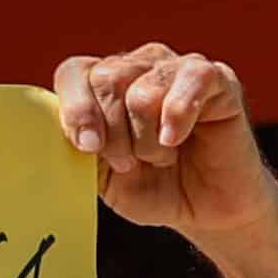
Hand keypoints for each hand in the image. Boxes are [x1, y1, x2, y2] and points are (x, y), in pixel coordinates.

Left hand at [52, 45, 277, 277]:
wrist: (208, 210)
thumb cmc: (155, 187)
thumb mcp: (104, 177)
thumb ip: (79, 150)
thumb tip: (60, 131)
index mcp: (104, 86)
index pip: (74, 73)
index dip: (75, 108)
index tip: (87, 148)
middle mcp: (139, 67)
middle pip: (106, 80)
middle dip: (114, 135)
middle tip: (129, 163)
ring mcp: (177, 68)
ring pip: (143, 89)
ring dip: (147, 139)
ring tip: (161, 157)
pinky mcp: (218, 79)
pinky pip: (191, 79)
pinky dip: (178, 114)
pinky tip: (175, 139)